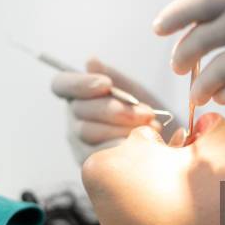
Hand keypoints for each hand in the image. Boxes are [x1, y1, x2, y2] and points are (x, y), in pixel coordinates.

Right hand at [51, 57, 174, 163]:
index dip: (80, 84)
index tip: (106, 84)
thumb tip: (91, 62)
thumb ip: (112, 76)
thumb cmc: (143, 112)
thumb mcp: (132, 90)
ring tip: (151, 127)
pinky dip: (124, 148)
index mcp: (79, 94)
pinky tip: (144, 143)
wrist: (162, 142)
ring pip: (89, 132)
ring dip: (123, 128)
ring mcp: (79, 142)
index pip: (62, 84)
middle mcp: (74, 118)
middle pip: (80, 110)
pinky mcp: (90, 163)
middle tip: (146, 112)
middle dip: (115, 109)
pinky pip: (99, 156)